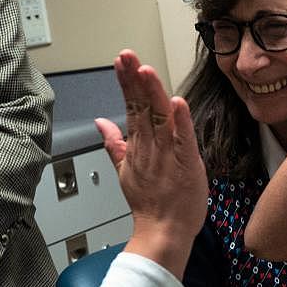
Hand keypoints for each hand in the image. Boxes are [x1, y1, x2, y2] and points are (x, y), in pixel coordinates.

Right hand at [95, 50, 206, 279]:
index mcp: (137, 145)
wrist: (162, 231)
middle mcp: (150, 146)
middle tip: (127, 56)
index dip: (126, 82)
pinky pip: (184, 138)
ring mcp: (167, 154)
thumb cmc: (150, 204)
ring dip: (152, 93)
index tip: (122, 61)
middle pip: (141, 106)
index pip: (130, 106)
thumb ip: (114, 143)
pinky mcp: (186, 163)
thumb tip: (100, 122)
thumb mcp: (125, 170)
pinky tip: (177, 102)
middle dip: (133, 78)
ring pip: (159, 117)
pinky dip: (181, 120)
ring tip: (145, 70)